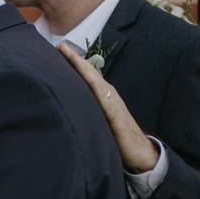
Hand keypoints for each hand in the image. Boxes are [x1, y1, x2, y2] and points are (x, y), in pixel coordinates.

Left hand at [58, 43, 158, 172]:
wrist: (140, 153)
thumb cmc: (117, 138)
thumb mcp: (98, 123)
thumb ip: (86, 113)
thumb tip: (66, 109)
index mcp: (102, 98)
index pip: (86, 78)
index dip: (73, 64)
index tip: (59, 50)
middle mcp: (108, 96)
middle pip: (89, 74)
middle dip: (75, 60)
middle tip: (61, 45)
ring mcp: (113, 104)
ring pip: (95, 81)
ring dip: (82, 67)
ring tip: (69, 54)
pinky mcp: (116, 115)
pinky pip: (104, 97)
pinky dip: (94, 85)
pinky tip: (86, 77)